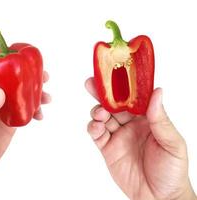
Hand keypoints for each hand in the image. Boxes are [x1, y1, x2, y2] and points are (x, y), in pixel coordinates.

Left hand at [0, 54, 50, 199]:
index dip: (1, 55)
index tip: (20, 56)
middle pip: (8, 76)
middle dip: (27, 73)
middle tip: (43, 76)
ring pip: (20, 92)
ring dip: (35, 91)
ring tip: (46, 97)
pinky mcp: (8, 122)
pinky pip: (24, 111)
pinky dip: (35, 110)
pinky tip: (39, 115)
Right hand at [85, 77, 195, 199]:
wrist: (158, 197)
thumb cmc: (172, 170)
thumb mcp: (172, 142)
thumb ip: (161, 118)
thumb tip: (157, 92)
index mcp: (147, 119)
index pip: (132, 98)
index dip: (122, 86)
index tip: (112, 75)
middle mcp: (131, 124)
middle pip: (113, 104)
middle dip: (102, 94)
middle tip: (91, 84)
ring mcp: (118, 136)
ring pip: (102, 117)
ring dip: (97, 111)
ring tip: (99, 113)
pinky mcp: (107, 148)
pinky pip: (97, 134)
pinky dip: (93, 128)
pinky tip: (96, 127)